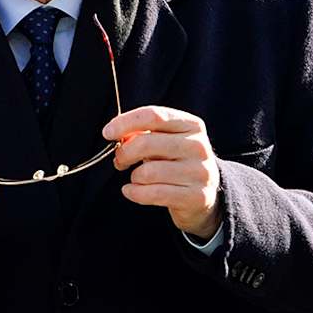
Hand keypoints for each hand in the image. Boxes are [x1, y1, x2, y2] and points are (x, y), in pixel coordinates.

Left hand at [102, 106, 221, 239]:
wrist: (205, 194)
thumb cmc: (175, 162)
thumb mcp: (164, 141)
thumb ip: (142, 134)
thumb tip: (116, 134)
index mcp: (191, 125)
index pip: (153, 115)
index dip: (125, 122)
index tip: (107, 132)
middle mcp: (198, 146)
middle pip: (147, 142)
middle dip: (124, 153)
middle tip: (119, 160)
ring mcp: (200, 172)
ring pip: (148, 172)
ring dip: (133, 176)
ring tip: (136, 178)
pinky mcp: (196, 196)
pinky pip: (153, 194)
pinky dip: (135, 193)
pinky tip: (131, 191)